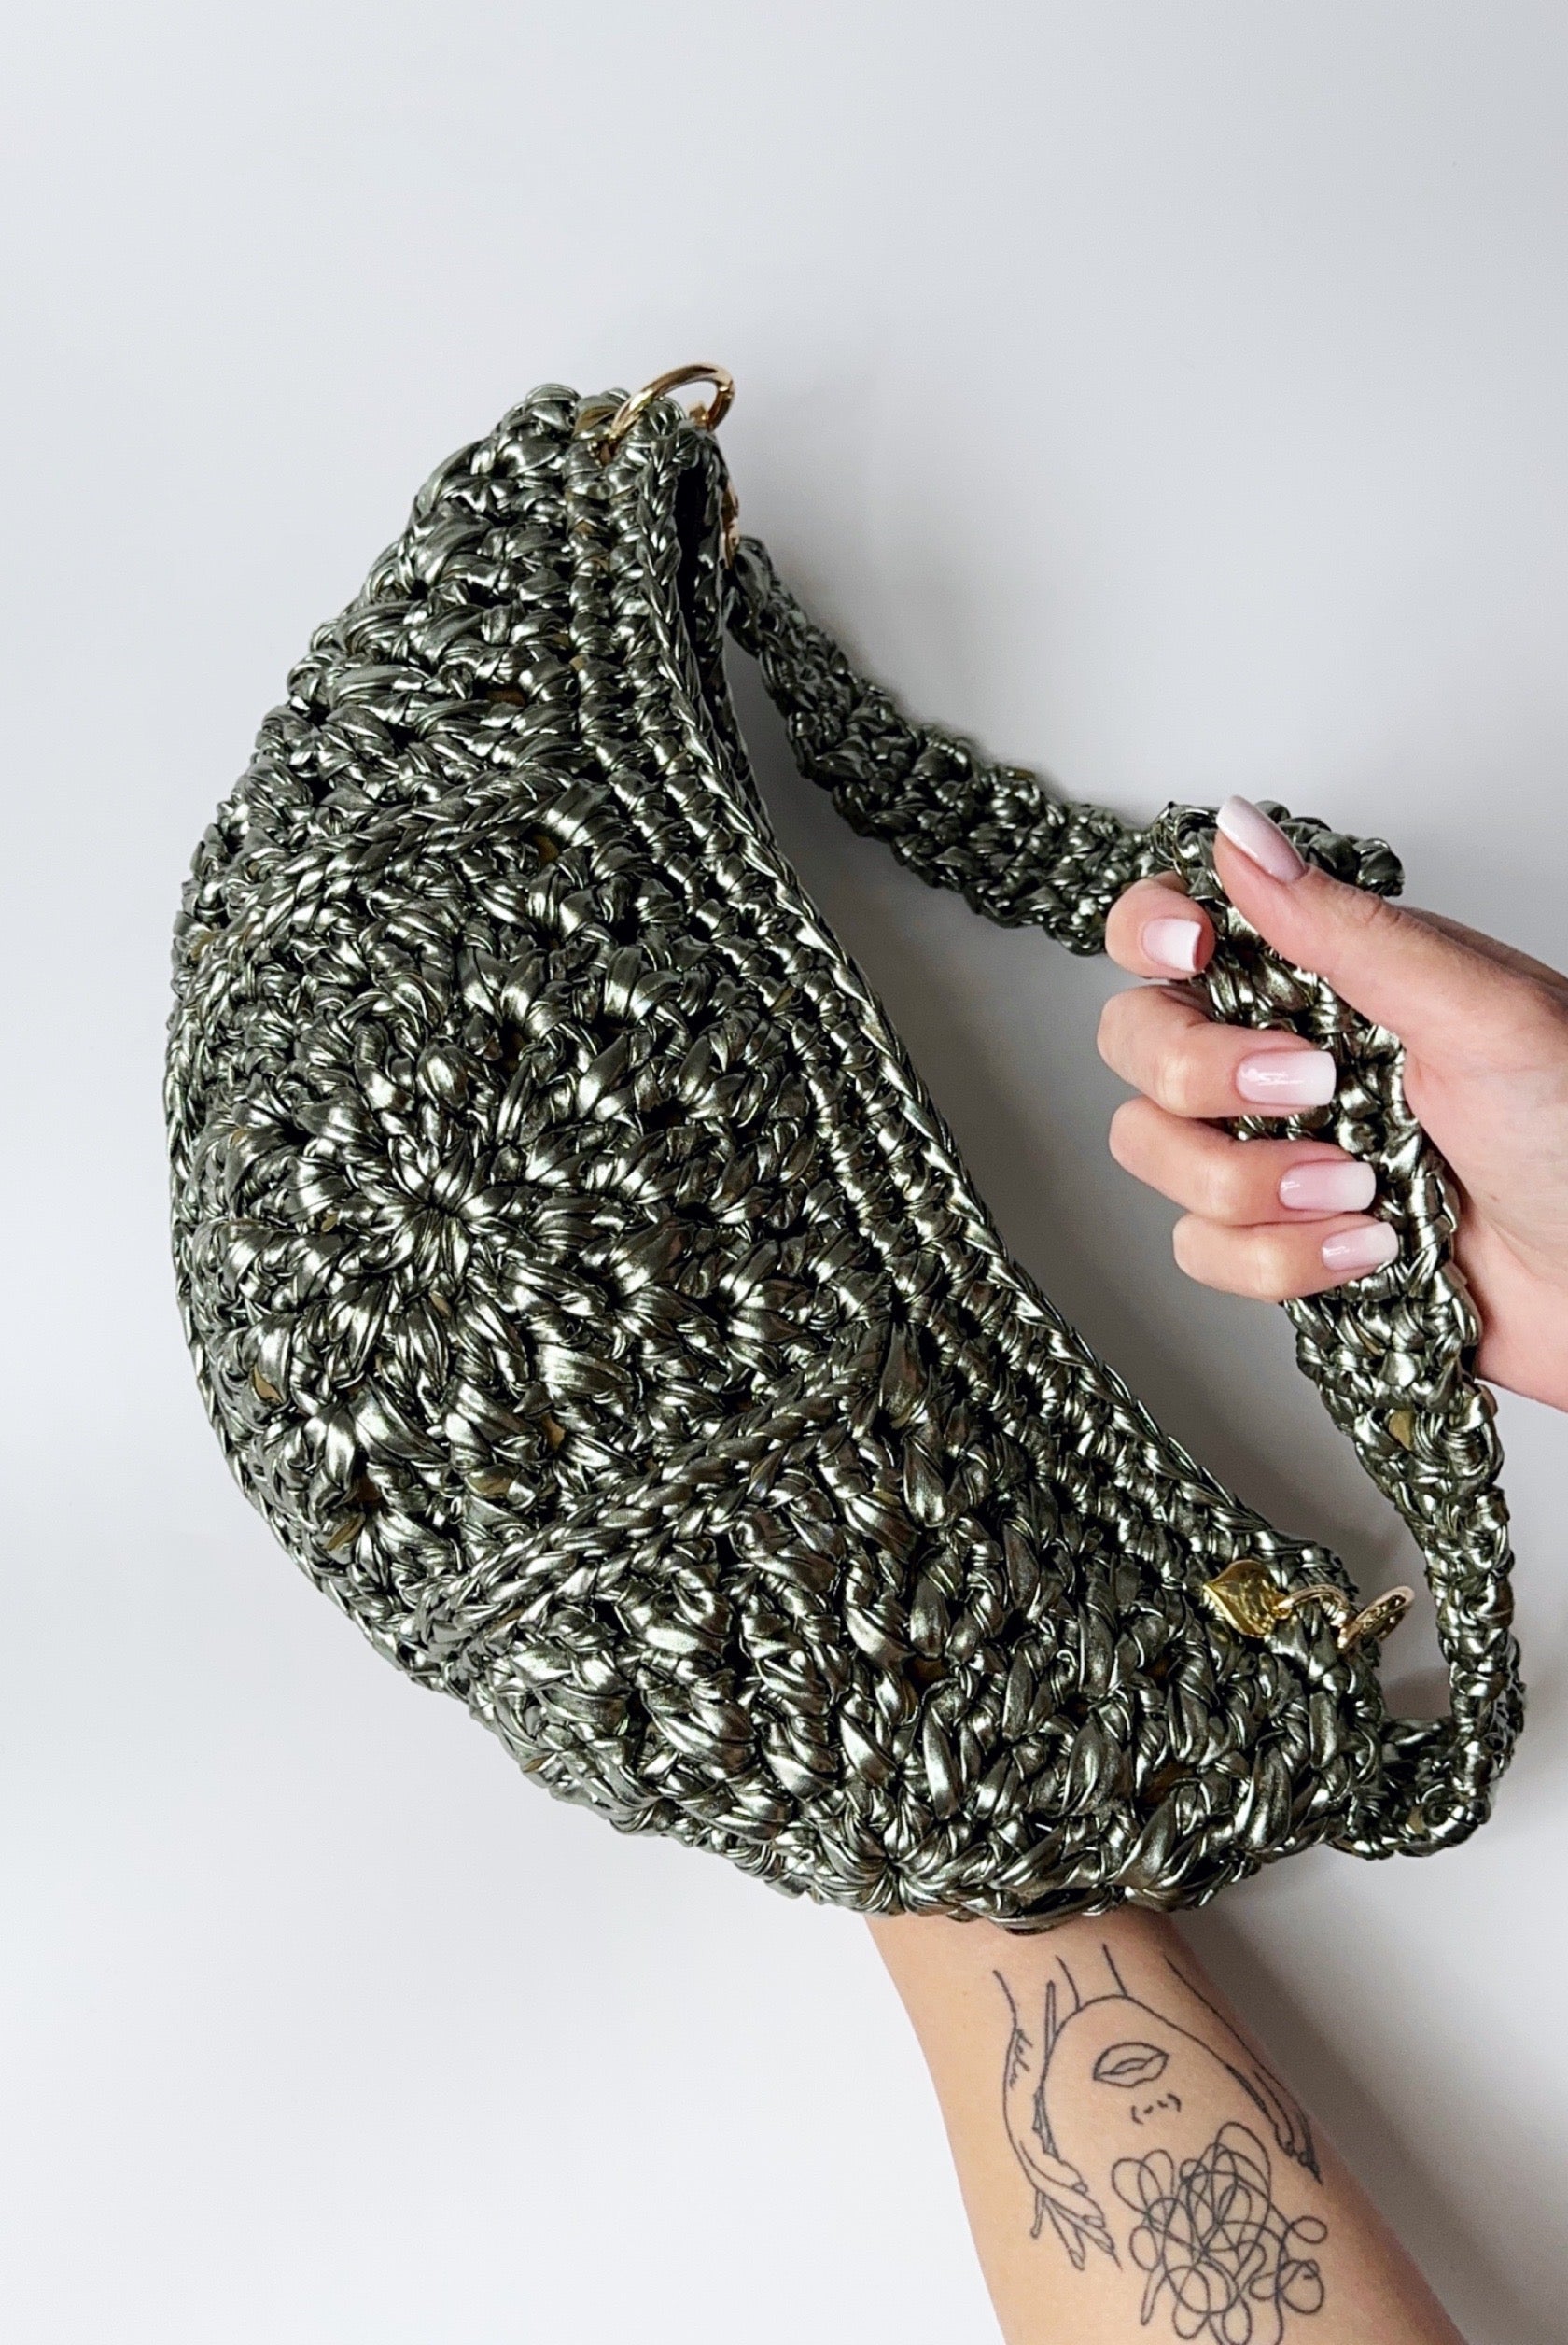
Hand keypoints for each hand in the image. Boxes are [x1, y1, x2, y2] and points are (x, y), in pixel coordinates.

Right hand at [1098, 796, 1567, 1413]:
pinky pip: (1203, 1249)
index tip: (1194, 955)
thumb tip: (1240, 831)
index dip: (1149, 933)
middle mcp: (1284, 1053)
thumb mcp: (1481, 1011)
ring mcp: (1277, 1150)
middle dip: (1203, 1078)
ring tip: (1358, 1190)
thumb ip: (1346, 927)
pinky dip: (1279, 1260)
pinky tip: (1367, 1248)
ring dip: (1250, 1185)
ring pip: (1153, 1153)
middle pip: (1137, 1041)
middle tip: (1313, 1091)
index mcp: (1329, 976)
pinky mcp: (1283, 1245)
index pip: (1177, 926)